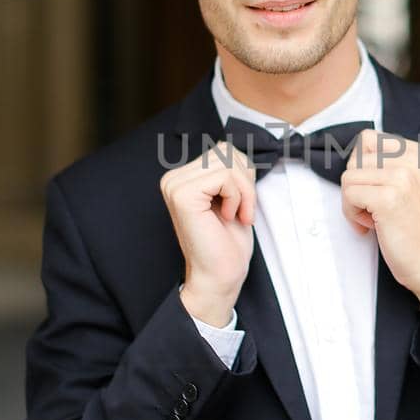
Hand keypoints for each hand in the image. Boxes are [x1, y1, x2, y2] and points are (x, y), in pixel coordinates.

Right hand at [160, 143, 255, 325]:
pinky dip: (237, 197)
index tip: (240, 205)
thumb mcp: (232, 194)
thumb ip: (228, 168)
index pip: (225, 150)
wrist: (220, 276)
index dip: (244, 176)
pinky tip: (228, 217)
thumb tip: (232, 143)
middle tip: (241, 211)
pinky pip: (225, 176)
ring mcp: (174, 185)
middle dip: (246, 181)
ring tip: (236, 214)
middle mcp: (173, 178)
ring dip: (244, 191)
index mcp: (182, 177)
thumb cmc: (228, 242)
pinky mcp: (182, 195)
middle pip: (228, 151)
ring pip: (228, 162)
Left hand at [340, 131, 419, 306]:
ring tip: (373, 219)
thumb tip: (353, 157)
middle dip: (356, 185)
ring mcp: (401, 177)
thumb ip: (388, 166)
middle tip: (373, 208)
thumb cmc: (417, 229)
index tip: (374, 190)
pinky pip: (349, 194)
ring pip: (348, 176)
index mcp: (417, 154)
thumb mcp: (410, 185)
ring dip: (352, 202)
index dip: (361, 167)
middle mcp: (412, 160)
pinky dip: (352, 214)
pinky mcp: (389, 198)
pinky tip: (372, 227)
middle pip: (355, 158)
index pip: (367, 139)